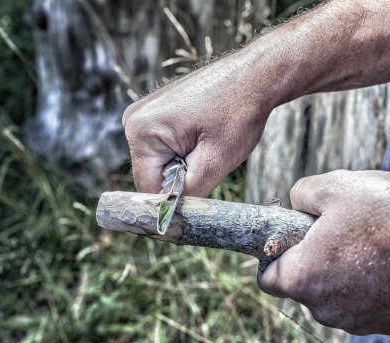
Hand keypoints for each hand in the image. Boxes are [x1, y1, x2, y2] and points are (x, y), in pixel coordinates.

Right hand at [122, 49, 271, 196]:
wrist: (256, 75)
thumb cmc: (238, 111)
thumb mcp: (215, 163)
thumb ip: (188, 196)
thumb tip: (170, 220)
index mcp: (140, 131)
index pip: (147, 189)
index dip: (172, 202)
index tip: (197, 199)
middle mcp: (133, 120)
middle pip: (151, 176)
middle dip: (179, 181)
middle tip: (209, 163)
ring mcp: (144, 114)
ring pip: (159, 164)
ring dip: (183, 167)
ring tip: (208, 146)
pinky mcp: (156, 112)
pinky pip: (164, 149)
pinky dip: (183, 153)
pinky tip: (203, 138)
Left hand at [257, 170, 389, 334]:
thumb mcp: (333, 186)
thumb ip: (300, 195)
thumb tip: (296, 203)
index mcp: (302, 279)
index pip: (266, 279)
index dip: (274, 256)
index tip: (290, 240)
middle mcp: (325, 310)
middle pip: (304, 286)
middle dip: (313, 261)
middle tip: (338, 232)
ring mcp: (358, 322)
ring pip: (336, 296)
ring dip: (343, 273)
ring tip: (370, 243)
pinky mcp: (389, 325)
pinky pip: (366, 304)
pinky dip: (371, 286)